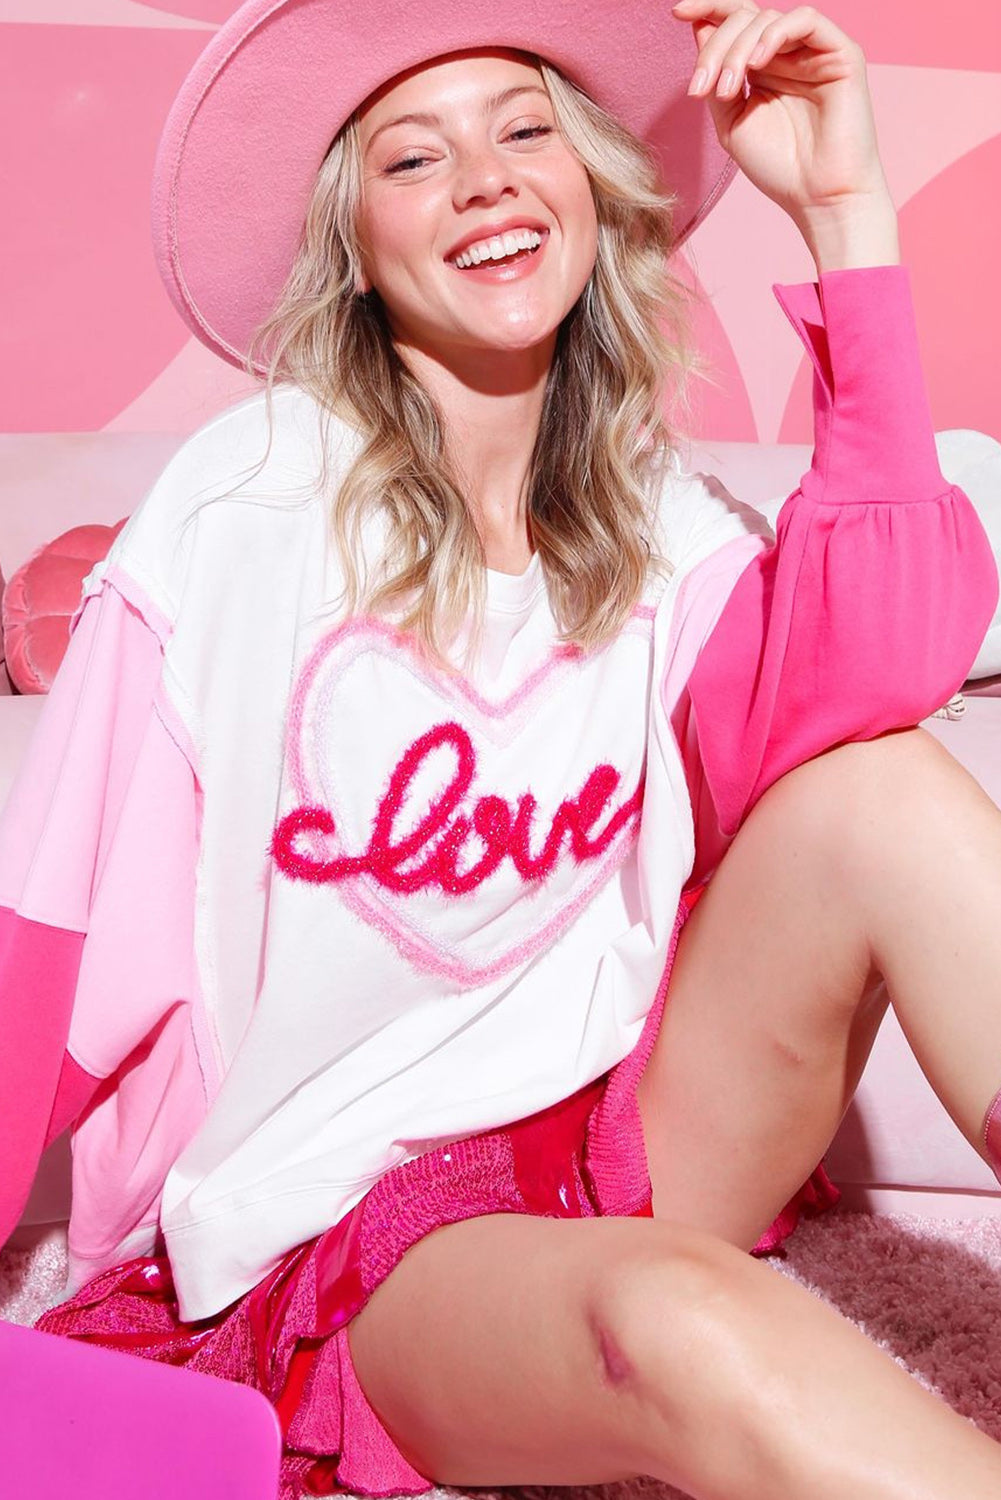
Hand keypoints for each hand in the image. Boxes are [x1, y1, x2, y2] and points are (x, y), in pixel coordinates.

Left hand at [673, 0, 892, 229]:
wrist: (819, 198)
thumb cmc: (779, 167)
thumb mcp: (731, 123)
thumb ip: (716, 79)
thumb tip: (700, 28)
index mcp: (763, 67)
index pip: (734, 21)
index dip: (707, 8)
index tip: (677, 12)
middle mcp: (788, 53)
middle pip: (744, 18)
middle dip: (716, 47)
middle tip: (702, 88)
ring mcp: (814, 51)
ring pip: (767, 19)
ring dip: (737, 49)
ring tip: (728, 91)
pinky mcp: (841, 53)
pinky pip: (805, 20)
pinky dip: (774, 34)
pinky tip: (757, 63)